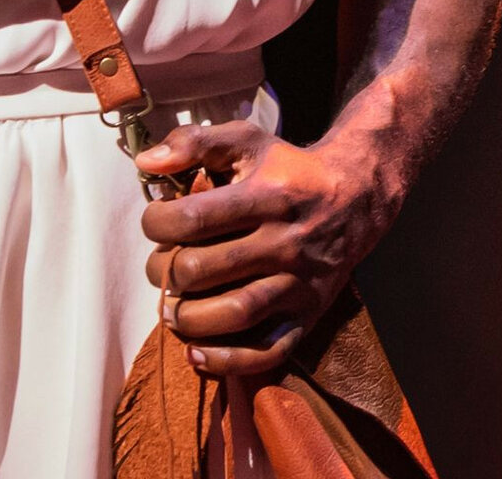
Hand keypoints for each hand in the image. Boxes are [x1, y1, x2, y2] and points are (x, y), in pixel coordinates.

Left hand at [137, 119, 398, 378]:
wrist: (356, 199)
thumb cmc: (287, 169)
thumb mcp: (246, 140)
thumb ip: (194, 142)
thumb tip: (145, 163)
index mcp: (265, 196)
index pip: (193, 218)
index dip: (157, 223)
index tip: (155, 222)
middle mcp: (283, 242)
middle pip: (204, 269)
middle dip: (165, 272)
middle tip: (160, 266)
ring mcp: (298, 283)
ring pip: (233, 314)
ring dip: (187, 318)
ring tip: (170, 309)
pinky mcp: (308, 315)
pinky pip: (267, 351)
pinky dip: (227, 361)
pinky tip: (196, 353)